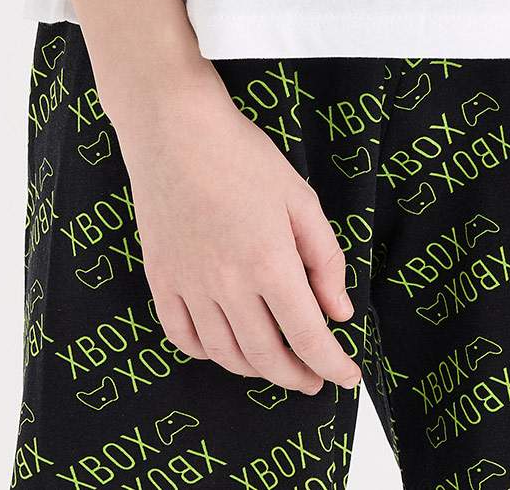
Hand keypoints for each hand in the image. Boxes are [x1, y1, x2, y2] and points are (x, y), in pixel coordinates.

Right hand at [113, 77, 361, 396]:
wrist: (175, 131)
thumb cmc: (242, 156)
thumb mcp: (300, 198)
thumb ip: (325, 259)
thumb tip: (340, 312)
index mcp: (270, 263)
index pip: (308, 336)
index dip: (332, 365)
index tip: (347, 377)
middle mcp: (228, 285)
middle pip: (266, 356)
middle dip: (297, 376)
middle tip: (313, 378)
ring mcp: (190, 287)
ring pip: (226, 354)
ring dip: (256, 369)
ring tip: (275, 363)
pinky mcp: (161, 280)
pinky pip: (183, 338)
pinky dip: (208, 353)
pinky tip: (225, 346)